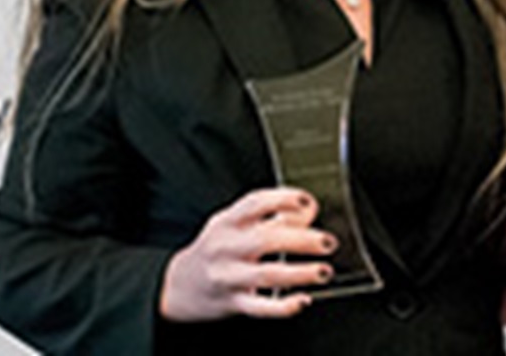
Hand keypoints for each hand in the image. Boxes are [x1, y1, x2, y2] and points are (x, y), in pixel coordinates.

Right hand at [159, 187, 338, 321]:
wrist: (178, 287)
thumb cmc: (216, 249)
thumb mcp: (235, 225)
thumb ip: (273, 215)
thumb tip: (309, 209)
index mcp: (228, 222)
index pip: (255, 203)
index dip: (283, 199)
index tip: (308, 202)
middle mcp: (226, 247)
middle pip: (266, 239)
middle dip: (302, 240)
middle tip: (327, 241)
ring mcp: (227, 276)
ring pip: (266, 274)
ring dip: (299, 273)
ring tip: (323, 271)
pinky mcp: (231, 302)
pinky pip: (259, 307)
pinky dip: (282, 306)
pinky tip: (302, 300)